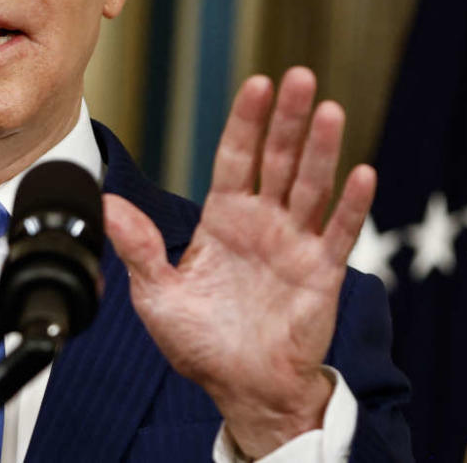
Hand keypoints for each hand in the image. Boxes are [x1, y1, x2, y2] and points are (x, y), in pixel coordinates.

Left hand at [104, 67, 373, 457]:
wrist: (240, 388)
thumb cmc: (199, 341)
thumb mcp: (157, 292)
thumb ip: (138, 246)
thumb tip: (104, 204)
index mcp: (224, 219)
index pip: (236, 157)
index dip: (246, 121)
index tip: (257, 84)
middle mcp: (262, 223)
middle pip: (277, 159)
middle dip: (287, 119)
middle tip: (298, 77)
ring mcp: (294, 245)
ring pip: (310, 186)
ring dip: (321, 149)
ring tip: (328, 109)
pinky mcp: (320, 275)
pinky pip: (338, 234)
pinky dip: (352, 205)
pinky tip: (362, 173)